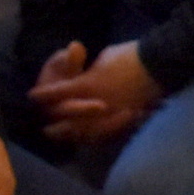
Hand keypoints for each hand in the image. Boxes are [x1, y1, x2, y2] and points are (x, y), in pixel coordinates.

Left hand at [30, 39, 161, 144]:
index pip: (57, 94)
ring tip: (66, 138)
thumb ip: (86, 71)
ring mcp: (111, 115)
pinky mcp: (125, 120)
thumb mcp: (103, 58)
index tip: (33, 97)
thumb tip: (80, 77)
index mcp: (87, 85)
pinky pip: (106, 134)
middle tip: (46, 130)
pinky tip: (90, 138)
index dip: (43, 96)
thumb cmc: (129, 56)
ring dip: (73, 136)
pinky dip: (96, 137)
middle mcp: (95, 104)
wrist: (160, 65)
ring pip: (86, 133)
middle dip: (56, 125)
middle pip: (68, 121)